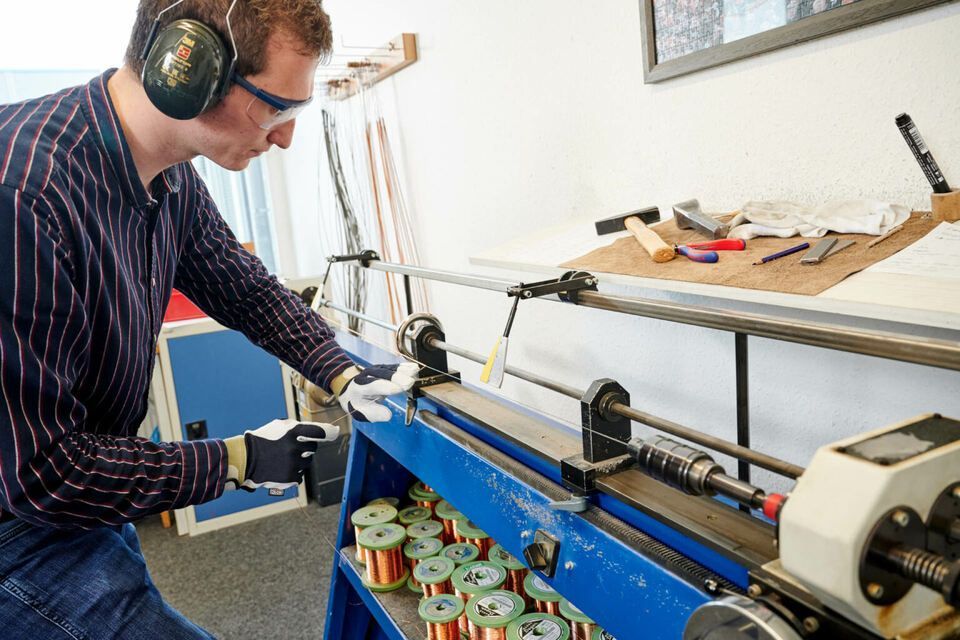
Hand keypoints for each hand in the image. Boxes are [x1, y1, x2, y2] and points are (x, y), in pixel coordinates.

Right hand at [224, 419, 338, 491]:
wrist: (246, 459)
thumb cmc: (263, 440)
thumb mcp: (279, 426)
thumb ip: (299, 427)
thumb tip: (321, 429)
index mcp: (293, 432)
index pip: (319, 431)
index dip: (329, 432)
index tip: (335, 432)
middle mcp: (296, 448)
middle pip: (312, 449)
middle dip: (305, 448)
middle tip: (290, 448)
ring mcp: (294, 464)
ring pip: (306, 463)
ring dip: (299, 461)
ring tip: (282, 459)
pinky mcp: (291, 478)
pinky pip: (300, 475)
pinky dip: (293, 472)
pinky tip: (281, 468)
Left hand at [337, 362, 417, 421]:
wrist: (352, 389)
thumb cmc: (358, 403)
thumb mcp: (362, 412)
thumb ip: (374, 414)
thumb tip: (388, 415)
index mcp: (360, 387)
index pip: (374, 386)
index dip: (387, 387)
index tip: (399, 389)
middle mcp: (368, 375)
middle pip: (384, 375)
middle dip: (397, 378)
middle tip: (410, 382)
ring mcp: (377, 369)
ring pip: (390, 369)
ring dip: (403, 371)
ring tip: (415, 372)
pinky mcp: (385, 368)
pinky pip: (395, 367)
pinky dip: (405, 367)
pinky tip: (414, 368)